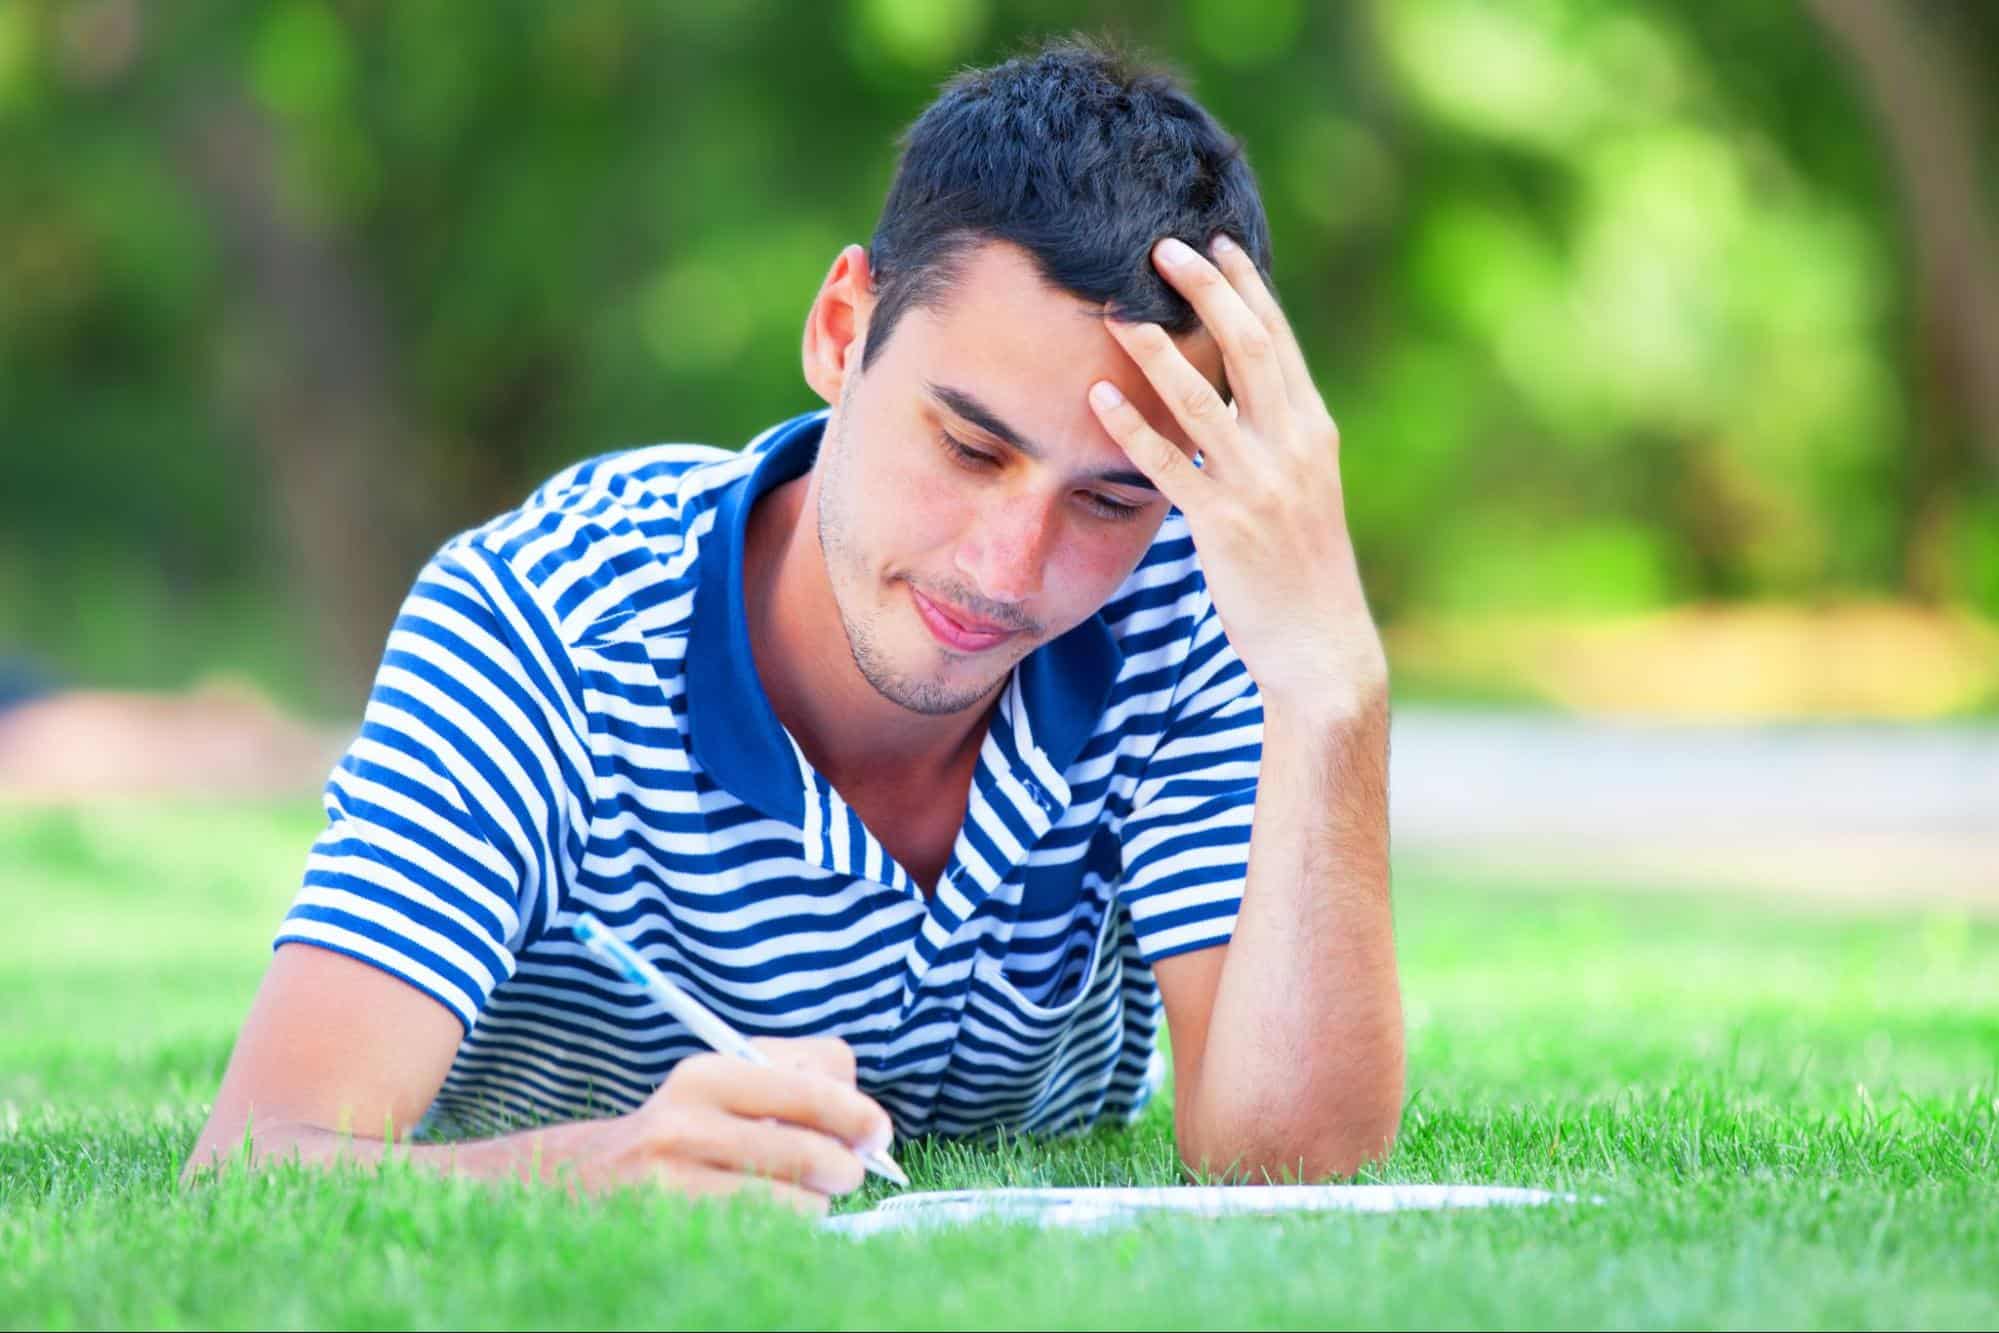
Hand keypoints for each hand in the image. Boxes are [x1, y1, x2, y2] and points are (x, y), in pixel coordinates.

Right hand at [566, 1036, 892, 1213]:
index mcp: (711, 1072)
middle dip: (847, 1167)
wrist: (586, 1179)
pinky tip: (761, 1215)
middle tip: (846, 1172)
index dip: (859, 1111)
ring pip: (798, 1200)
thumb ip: (799, 1080)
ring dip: (813, 1203)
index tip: (874, 1132)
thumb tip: (867, 1121)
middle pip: (815, 1148)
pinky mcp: (677, 1228)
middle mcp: (688, 1119)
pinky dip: (783, 1227)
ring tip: (791, 1193)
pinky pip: (768, 1233)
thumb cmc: (685, 1130)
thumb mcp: (726, 1085)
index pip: (816, 1082)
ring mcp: (677, 1179)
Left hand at [1088, 235, 1387, 720]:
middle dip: (1206, 290)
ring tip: (1118, 306)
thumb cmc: (1302, 569)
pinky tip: (1098, 395)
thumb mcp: (1302, 490)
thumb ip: (1273, 439)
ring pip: (1203, 397)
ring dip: (1157, 347)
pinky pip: (1169, 464)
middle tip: (1161, 246)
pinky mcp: (1224, 524)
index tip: (1216, 241)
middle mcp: (1293, 445)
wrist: (1322, 646)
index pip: (1279, 339)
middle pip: (1247, 347)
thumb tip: (1236, 396)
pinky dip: (1131, 427)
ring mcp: (1260, 483)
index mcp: (1313, 430)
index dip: (1246, 286)